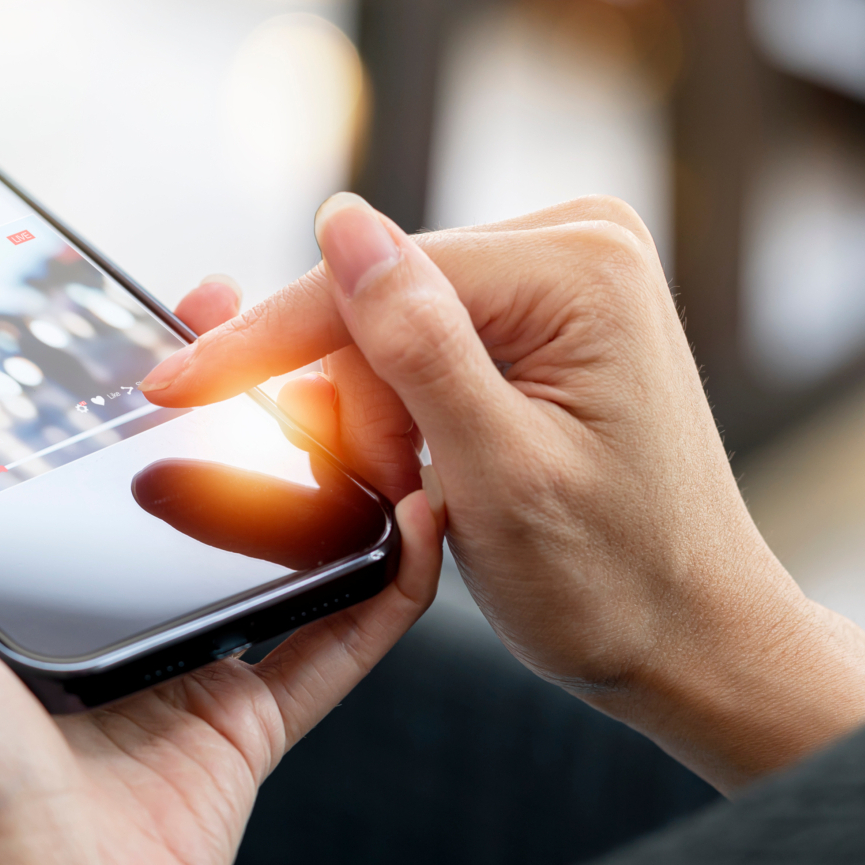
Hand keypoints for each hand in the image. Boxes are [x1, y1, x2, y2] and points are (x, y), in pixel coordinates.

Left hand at [0, 301, 441, 864]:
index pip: (53, 461)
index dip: (94, 384)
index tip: (132, 307)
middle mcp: (77, 620)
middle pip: (167, 493)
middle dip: (218, 406)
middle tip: (262, 320)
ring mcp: (164, 669)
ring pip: (257, 551)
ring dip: (305, 474)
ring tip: (351, 384)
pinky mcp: (238, 724)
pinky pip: (328, 643)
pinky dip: (382, 585)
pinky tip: (420, 511)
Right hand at [142, 193, 864, 792]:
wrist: (694, 641)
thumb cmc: (614, 581)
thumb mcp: (497, 472)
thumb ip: (415, 342)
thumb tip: (340, 222)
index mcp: (580, 267)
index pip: (375, 279)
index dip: (264, 340)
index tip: (171, 384)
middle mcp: (580, 243)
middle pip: (378, 298)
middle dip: (348, 401)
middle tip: (378, 489)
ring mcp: (567, 275)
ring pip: (388, 325)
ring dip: (373, 415)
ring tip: (419, 494)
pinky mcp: (549, 314)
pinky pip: (424, 341)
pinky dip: (400, 412)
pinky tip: (420, 465)